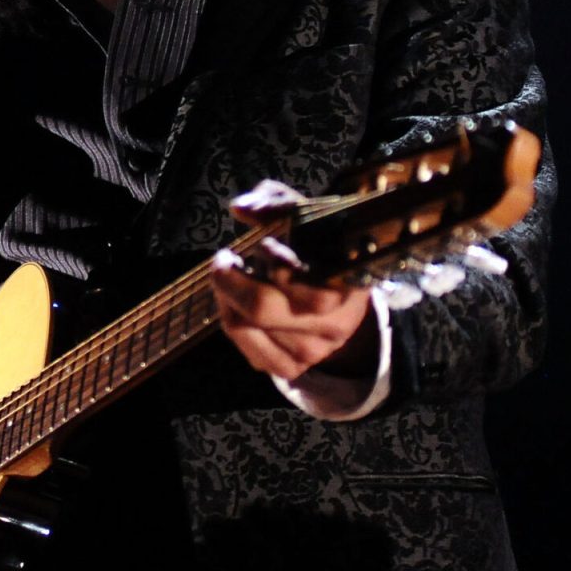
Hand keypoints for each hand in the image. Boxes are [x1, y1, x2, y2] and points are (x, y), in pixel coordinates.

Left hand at [212, 181, 376, 381]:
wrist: (346, 297)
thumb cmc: (322, 248)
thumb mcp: (308, 215)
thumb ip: (277, 202)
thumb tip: (241, 209)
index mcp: (347, 281)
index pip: (300, 277)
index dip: (272, 259)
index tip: (261, 244)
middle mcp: (335, 322)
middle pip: (263, 307)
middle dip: (230, 279)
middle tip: (223, 260)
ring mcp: (314, 350)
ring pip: (245, 327)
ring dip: (227, 298)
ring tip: (233, 279)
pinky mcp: (293, 368)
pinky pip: (246, 351)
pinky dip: (232, 322)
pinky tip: (237, 305)